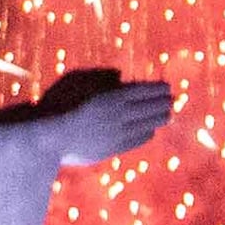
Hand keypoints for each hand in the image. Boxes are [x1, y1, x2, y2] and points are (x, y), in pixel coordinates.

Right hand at [35, 68, 176, 166]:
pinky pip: (134, 140)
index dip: (155, 89)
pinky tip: (150, 132)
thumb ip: (98, 79)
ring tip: (168, 115)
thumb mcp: (75, 85)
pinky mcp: (111, 148)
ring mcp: (116, 133)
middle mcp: (117, 115)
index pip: (140, 91)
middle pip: (147, 107)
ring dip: (158, 118)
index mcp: (110, 97)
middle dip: (162, 103)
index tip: (167, 87)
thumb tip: (119, 76)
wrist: (51, 140)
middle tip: (173, 100)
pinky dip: (145, 134)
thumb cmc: (58, 108)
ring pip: (144, 124)